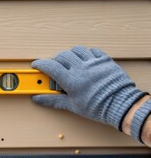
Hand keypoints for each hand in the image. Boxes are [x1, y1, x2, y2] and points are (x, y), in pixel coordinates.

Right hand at [31, 46, 145, 130]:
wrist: (121, 105)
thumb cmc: (97, 107)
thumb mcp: (72, 105)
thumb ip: (53, 100)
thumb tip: (38, 99)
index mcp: (71, 80)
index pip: (50, 67)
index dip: (40, 64)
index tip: (36, 65)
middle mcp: (81, 68)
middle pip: (61, 56)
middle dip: (55, 61)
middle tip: (56, 69)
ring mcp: (93, 62)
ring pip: (75, 50)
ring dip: (70, 55)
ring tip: (70, 63)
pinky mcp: (104, 60)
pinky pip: (91, 50)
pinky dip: (85, 53)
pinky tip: (85, 61)